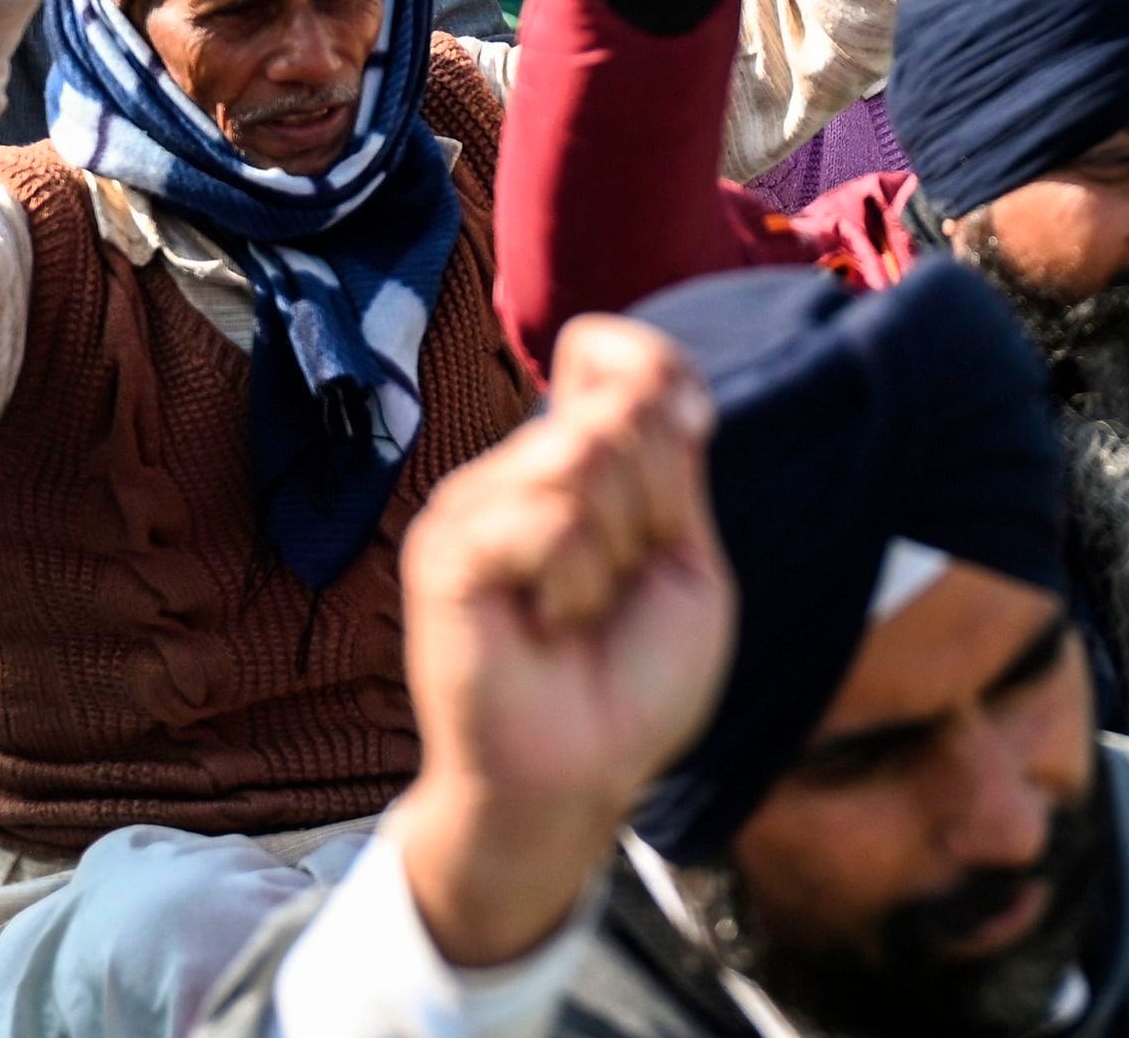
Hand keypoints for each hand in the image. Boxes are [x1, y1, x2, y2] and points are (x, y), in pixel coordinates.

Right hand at [387, 319, 730, 970]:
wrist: (578, 778)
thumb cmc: (630, 679)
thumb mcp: (684, 557)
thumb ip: (669, 463)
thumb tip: (667, 388)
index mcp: (568, 455)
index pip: (614, 352)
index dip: (667, 391)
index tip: (683, 469)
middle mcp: (513, 464)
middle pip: (622, 411)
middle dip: (655, 510)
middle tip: (616, 587)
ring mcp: (471, 503)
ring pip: (586, 458)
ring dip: (617, 555)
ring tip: (578, 612)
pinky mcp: (444, 551)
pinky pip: (548, 519)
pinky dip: (577, 585)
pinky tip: (547, 629)